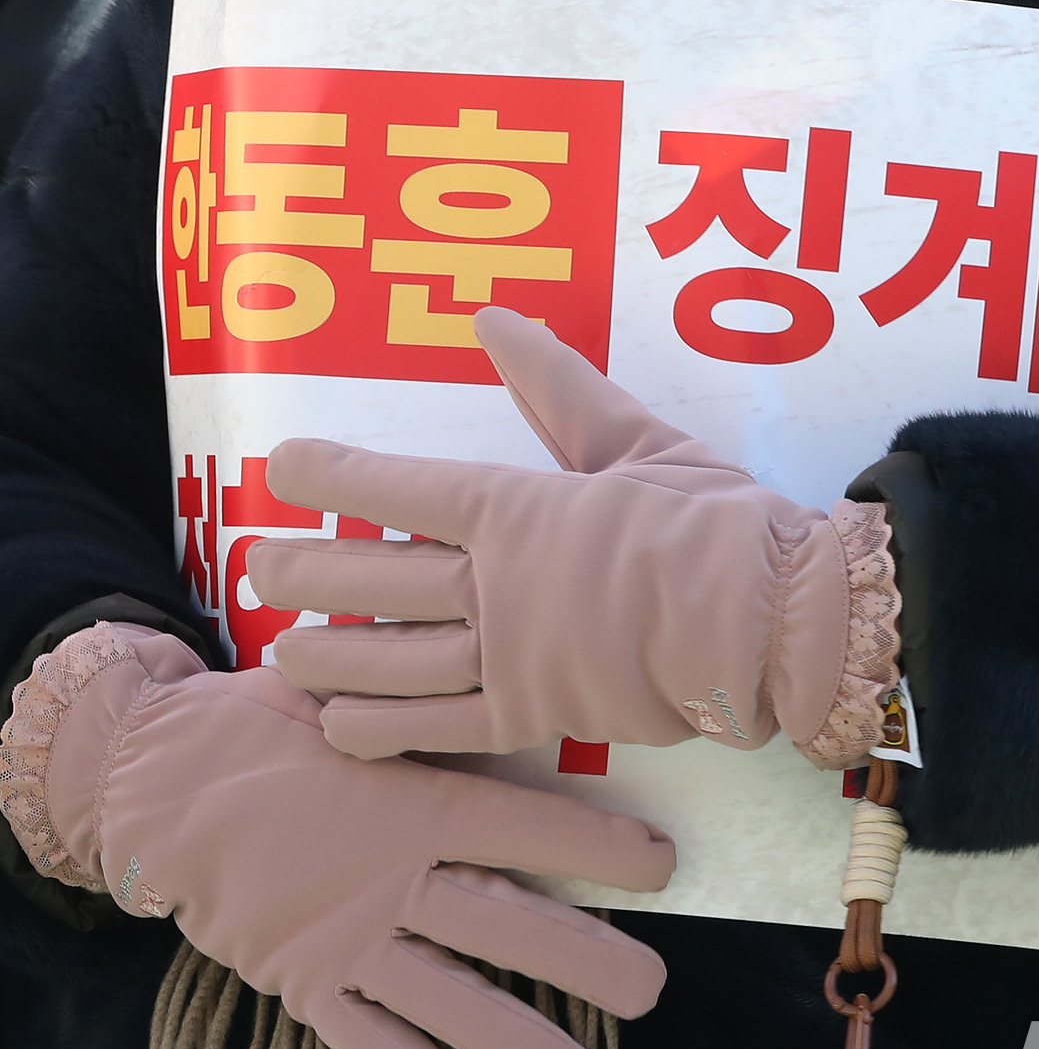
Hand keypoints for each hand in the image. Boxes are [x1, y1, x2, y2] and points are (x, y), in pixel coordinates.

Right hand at [0, 623, 671, 1048]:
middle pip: (502, 924)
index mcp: (409, 799)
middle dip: (582, 959)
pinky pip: (365, 1042)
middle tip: (651, 990)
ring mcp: (347, 935)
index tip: (660, 865)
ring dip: (517, 1040)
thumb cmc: (263, 723)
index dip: (593, 848)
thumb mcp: (344, 695)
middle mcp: (389, 875)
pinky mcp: (302, 978)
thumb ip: (415, 706)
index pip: (520, 825)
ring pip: (447, 997)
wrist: (156, 779)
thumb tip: (489, 661)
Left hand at [251, 307, 897, 766]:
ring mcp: (511, 658)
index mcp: (519, 509)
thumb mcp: (634, 437)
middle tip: (258, 564)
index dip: (333, 473)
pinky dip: (383, 729)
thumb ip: (556, 384)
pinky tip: (337, 726)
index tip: (279, 464)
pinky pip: (441, 728)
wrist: (770, 620)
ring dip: (327, 652)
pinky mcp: (535, 718)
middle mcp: (497, 586)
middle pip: (376, 577)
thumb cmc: (710, 520)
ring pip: (392, 659)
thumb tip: (496, 319)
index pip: (402, 486)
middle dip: (309, 569)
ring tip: (280, 648)